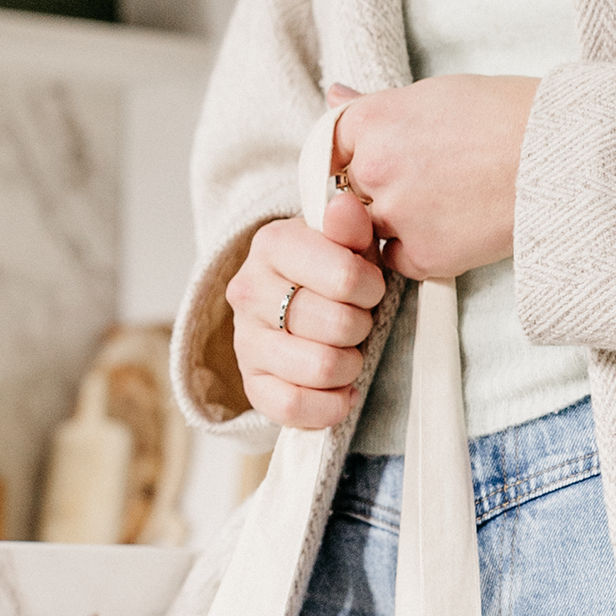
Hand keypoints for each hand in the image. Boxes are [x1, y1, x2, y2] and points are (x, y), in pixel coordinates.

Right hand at [227, 191, 384, 429]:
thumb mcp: (347, 242)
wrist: (291, 303)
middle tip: (358, 323)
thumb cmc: (329, 272)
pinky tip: (341, 391)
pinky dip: (330, 406)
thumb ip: (352, 224)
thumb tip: (344, 207)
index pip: (344, 277)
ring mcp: (245, 340)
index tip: (369, 289)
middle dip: (361, 328)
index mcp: (272, 243)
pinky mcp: (251, 385)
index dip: (370, 288)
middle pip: (336, 326)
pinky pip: (294, 407)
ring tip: (348, 353)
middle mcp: (249, 290)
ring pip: (319, 368)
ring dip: (349, 366)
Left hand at [328, 76, 537, 281]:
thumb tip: (335, 97)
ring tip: (442, 204)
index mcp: (373, 121)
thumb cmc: (504, 117)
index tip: (368, 165)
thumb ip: (376, 107)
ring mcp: (397, 216)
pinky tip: (451, 227)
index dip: (349, 159)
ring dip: (394, 223)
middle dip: (372, 192)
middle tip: (420, 183)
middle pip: (347, 193)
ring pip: (369, 231)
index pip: (330, 149)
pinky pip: (398, 261)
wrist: (556, 158)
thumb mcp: (433, 94)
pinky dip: (416, 251)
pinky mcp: (423, 256)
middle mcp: (375, 168)